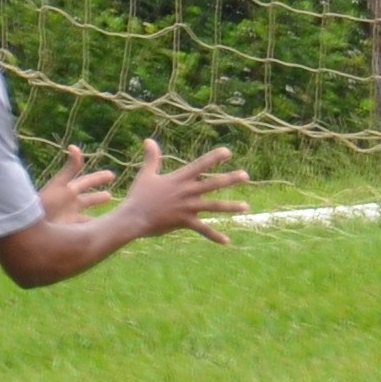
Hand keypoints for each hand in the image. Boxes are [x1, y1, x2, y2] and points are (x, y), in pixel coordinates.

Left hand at [35, 144, 120, 226]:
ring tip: (109, 218)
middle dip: (99, 197)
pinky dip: (91, 232)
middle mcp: (70, 204)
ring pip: (87, 217)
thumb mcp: (60, 184)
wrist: (31, 227)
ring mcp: (69, 219)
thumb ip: (70, 168)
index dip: (99, 178)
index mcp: (69, 191)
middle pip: (88, 199)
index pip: (86, 181)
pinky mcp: (69, 232)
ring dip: (97, 217)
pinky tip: (99, 235)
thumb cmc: (46, 203)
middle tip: (111, 195)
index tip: (112, 175)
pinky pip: (84, 230)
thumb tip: (74, 146)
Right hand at [116, 137, 247, 243]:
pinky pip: (203, 230)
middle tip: (246, 176)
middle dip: (230, 179)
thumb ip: (152, 158)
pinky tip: (227, 241)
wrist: (134, 217)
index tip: (228, 152)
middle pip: (212, 183)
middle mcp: (186, 192)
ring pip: (213, 206)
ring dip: (230, 206)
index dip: (214, 158)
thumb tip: (148, 140)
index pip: (200, 165)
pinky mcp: (184, 222)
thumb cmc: (139, 196)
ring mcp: (187, 207)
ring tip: (246, 206)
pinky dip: (215, 235)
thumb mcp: (146, 174)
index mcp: (179, 179)